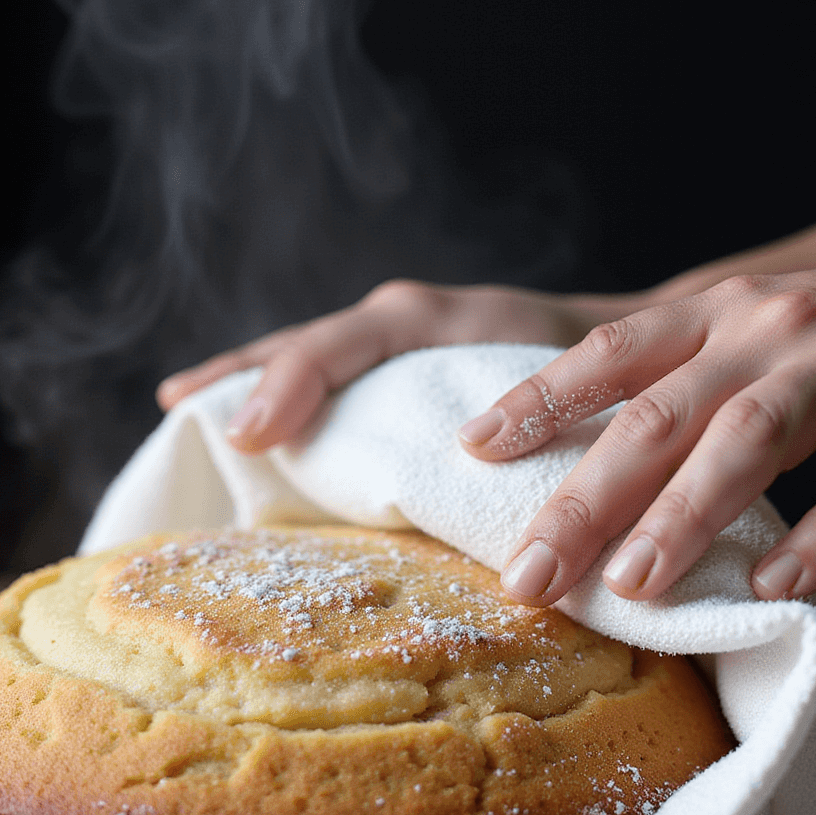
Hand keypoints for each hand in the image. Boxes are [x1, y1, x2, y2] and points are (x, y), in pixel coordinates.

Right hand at [157, 280, 604, 444]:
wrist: (638, 349)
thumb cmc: (598, 374)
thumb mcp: (562, 392)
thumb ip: (524, 427)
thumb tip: (484, 495)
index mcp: (432, 319)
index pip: (340, 344)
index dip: (292, 384)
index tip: (253, 433)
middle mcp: (401, 321)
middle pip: (299, 343)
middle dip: (238, 375)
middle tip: (177, 411)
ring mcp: (392, 342)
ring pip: (300, 354)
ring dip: (242, 380)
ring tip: (181, 411)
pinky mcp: (394, 368)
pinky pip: (321, 374)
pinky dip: (276, 393)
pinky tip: (241, 429)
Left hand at [457, 265, 815, 604]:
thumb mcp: (749, 342)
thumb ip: (681, 390)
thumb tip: (582, 482)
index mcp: (715, 314)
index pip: (609, 353)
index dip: (539, 398)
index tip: (471, 450)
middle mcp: (764, 327)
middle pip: (657, 415)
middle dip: (585, 499)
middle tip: (529, 578)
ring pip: (747, 436)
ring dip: (685, 513)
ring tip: (632, 585)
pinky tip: (779, 584)